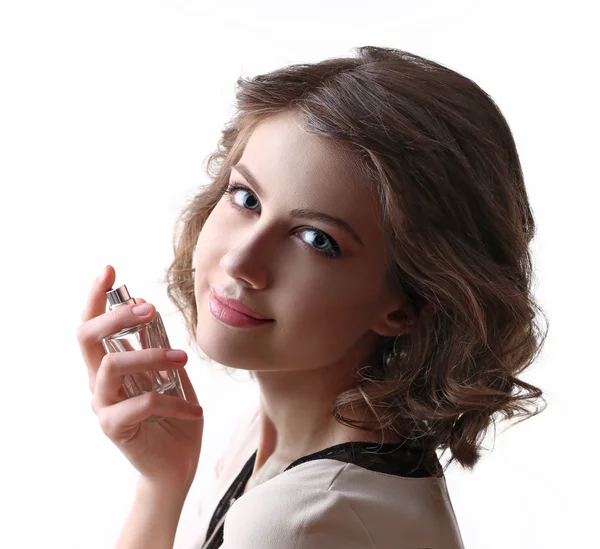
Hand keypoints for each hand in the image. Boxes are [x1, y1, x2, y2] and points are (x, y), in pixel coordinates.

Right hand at [76, 265, 204, 492]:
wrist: (177, 465)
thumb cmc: (173, 416)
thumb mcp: (170, 374)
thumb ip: (158, 345)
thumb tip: (149, 307)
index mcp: (109, 366)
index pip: (91, 326)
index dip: (95, 296)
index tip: (109, 269)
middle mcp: (99, 383)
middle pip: (87, 337)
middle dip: (116, 315)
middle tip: (149, 308)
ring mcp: (103, 406)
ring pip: (112, 364)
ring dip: (151, 354)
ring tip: (183, 358)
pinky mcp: (115, 428)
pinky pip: (143, 402)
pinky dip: (174, 401)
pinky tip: (195, 410)